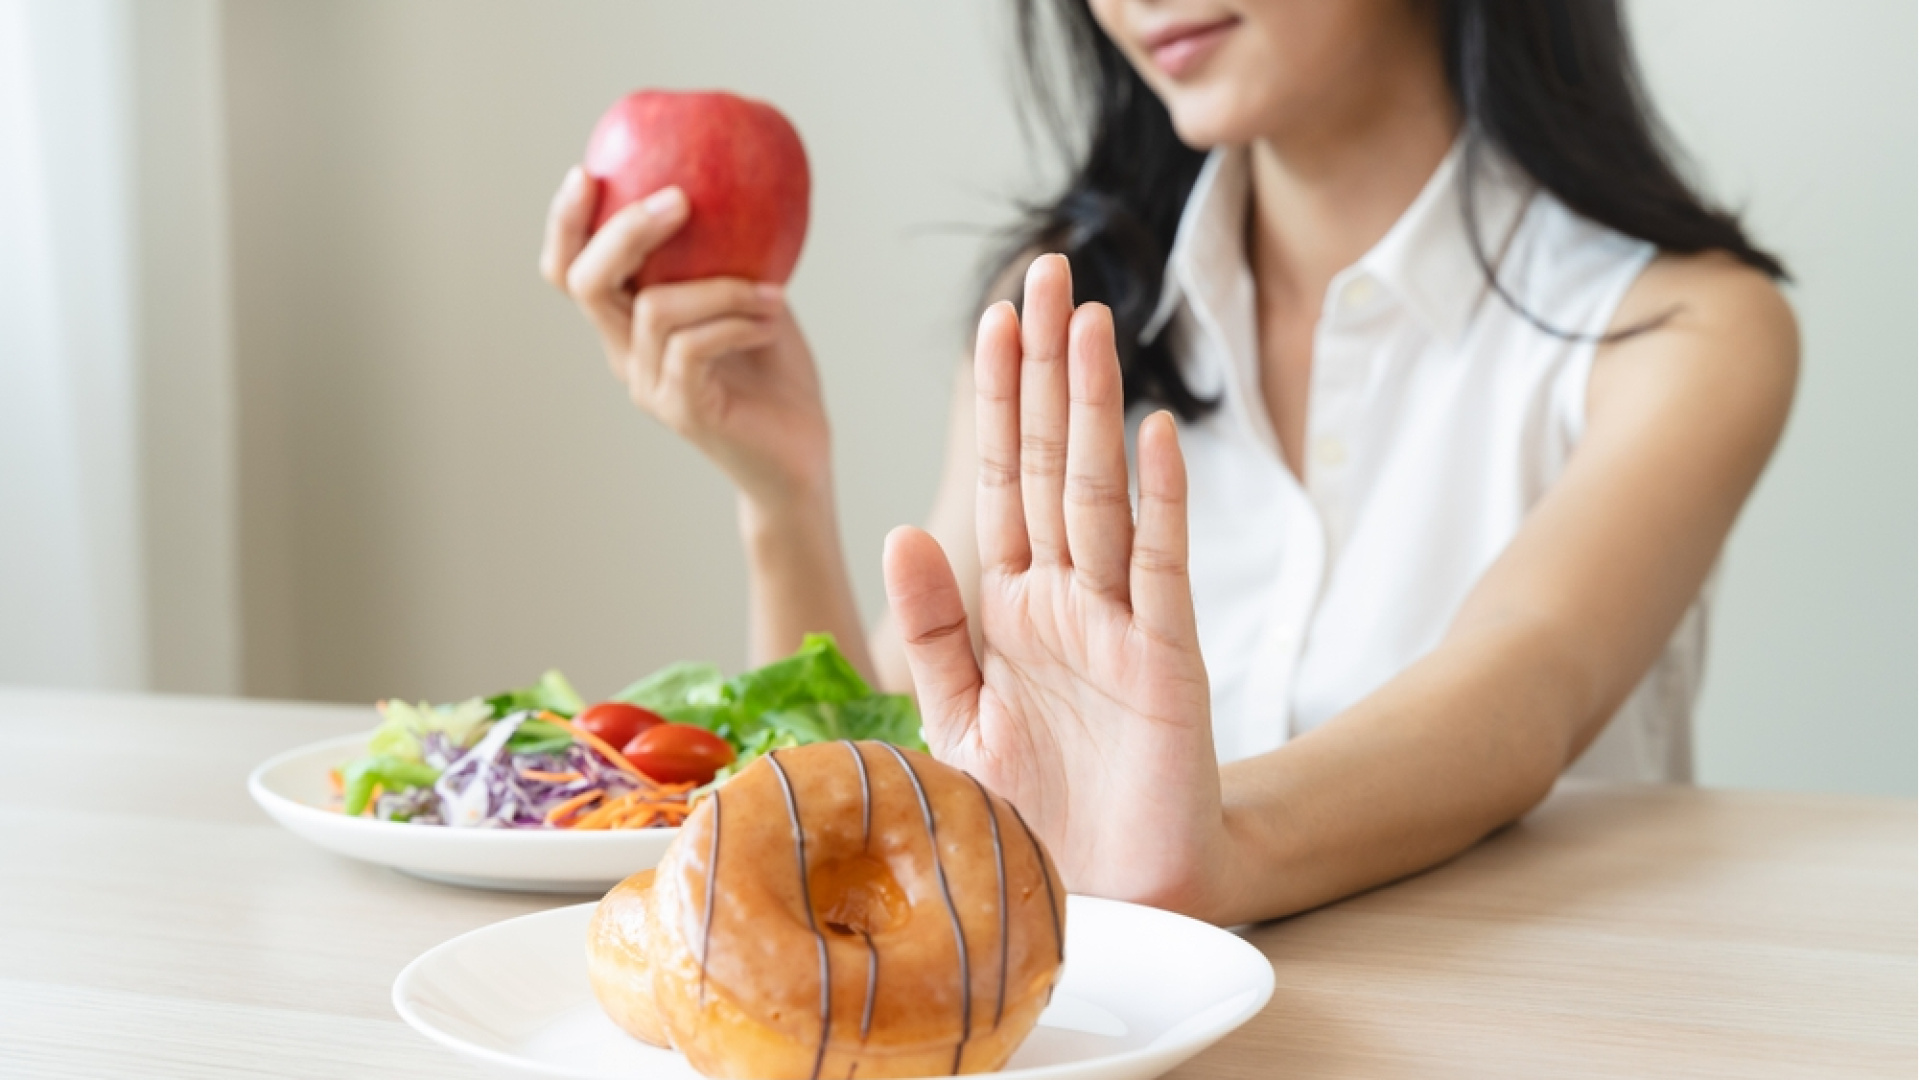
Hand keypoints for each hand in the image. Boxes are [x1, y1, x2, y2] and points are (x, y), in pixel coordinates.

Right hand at [539, 166, 830, 507]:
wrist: (799, 458)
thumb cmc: (777, 377)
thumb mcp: (752, 298)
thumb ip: (732, 251)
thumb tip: (738, 181)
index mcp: (630, 325)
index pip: (571, 271)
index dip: (566, 225)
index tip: (587, 173)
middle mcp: (626, 354)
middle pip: (586, 282)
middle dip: (626, 230)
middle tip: (679, 200)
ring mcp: (649, 385)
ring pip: (654, 309)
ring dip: (720, 286)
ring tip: (772, 292)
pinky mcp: (682, 410)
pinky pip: (692, 347)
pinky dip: (735, 322)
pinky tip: (771, 318)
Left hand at [882, 255, 1229, 915]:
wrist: (1112, 906)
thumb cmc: (1040, 820)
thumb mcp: (961, 719)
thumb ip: (936, 627)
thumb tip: (902, 527)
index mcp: (1013, 613)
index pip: (1000, 485)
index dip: (996, 404)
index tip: (991, 322)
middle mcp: (1069, 604)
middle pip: (1052, 463)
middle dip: (1044, 371)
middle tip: (1045, 274)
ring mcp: (1121, 629)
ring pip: (1101, 495)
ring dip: (1092, 407)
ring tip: (1087, 321)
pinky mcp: (1168, 668)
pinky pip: (1162, 573)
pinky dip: (1161, 503)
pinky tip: (1155, 435)